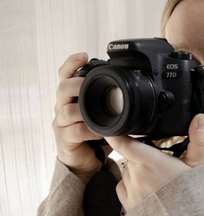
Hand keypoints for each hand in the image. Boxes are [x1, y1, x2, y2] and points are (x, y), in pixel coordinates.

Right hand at [52, 53, 109, 182]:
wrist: (86, 160)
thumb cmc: (94, 132)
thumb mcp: (101, 111)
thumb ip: (107, 98)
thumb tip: (131, 83)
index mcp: (71, 97)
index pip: (65, 75)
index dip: (71, 63)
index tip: (83, 55)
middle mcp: (62, 107)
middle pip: (62, 88)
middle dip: (76, 84)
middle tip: (88, 83)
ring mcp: (61, 124)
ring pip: (66, 110)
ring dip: (84, 109)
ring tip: (98, 109)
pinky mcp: (64, 139)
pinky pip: (74, 131)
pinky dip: (88, 130)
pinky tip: (99, 131)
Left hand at [106, 113, 203, 211]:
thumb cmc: (194, 194)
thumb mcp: (198, 165)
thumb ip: (198, 139)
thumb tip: (199, 117)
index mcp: (152, 162)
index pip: (124, 143)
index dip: (116, 134)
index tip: (114, 127)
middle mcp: (137, 175)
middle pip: (130, 156)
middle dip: (140, 155)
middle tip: (158, 162)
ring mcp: (131, 191)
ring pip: (127, 171)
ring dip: (136, 170)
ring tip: (156, 179)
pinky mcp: (127, 205)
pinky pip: (123, 186)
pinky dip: (131, 184)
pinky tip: (148, 190)